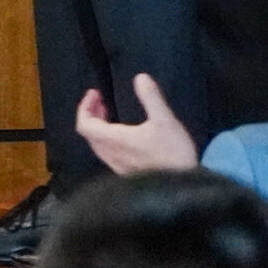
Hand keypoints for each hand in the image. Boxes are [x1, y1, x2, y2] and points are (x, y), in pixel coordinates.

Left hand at [76, 74, 199, 173]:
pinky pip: (107, 154)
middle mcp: (110, 154)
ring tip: (110, 115)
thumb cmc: (173, 153)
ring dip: (99, 127)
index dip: (85, 106)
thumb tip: (140, 77)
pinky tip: (123, 137)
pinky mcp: (126, 176)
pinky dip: (107, 139)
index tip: (95, 93)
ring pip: (98, 145)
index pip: (84, 124)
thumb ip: (151, 98)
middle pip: (88, 134)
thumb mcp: (165, 121)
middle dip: (91, 114)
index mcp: (113, 140)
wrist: (183, 190)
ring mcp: (117, 167)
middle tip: (102, 101)